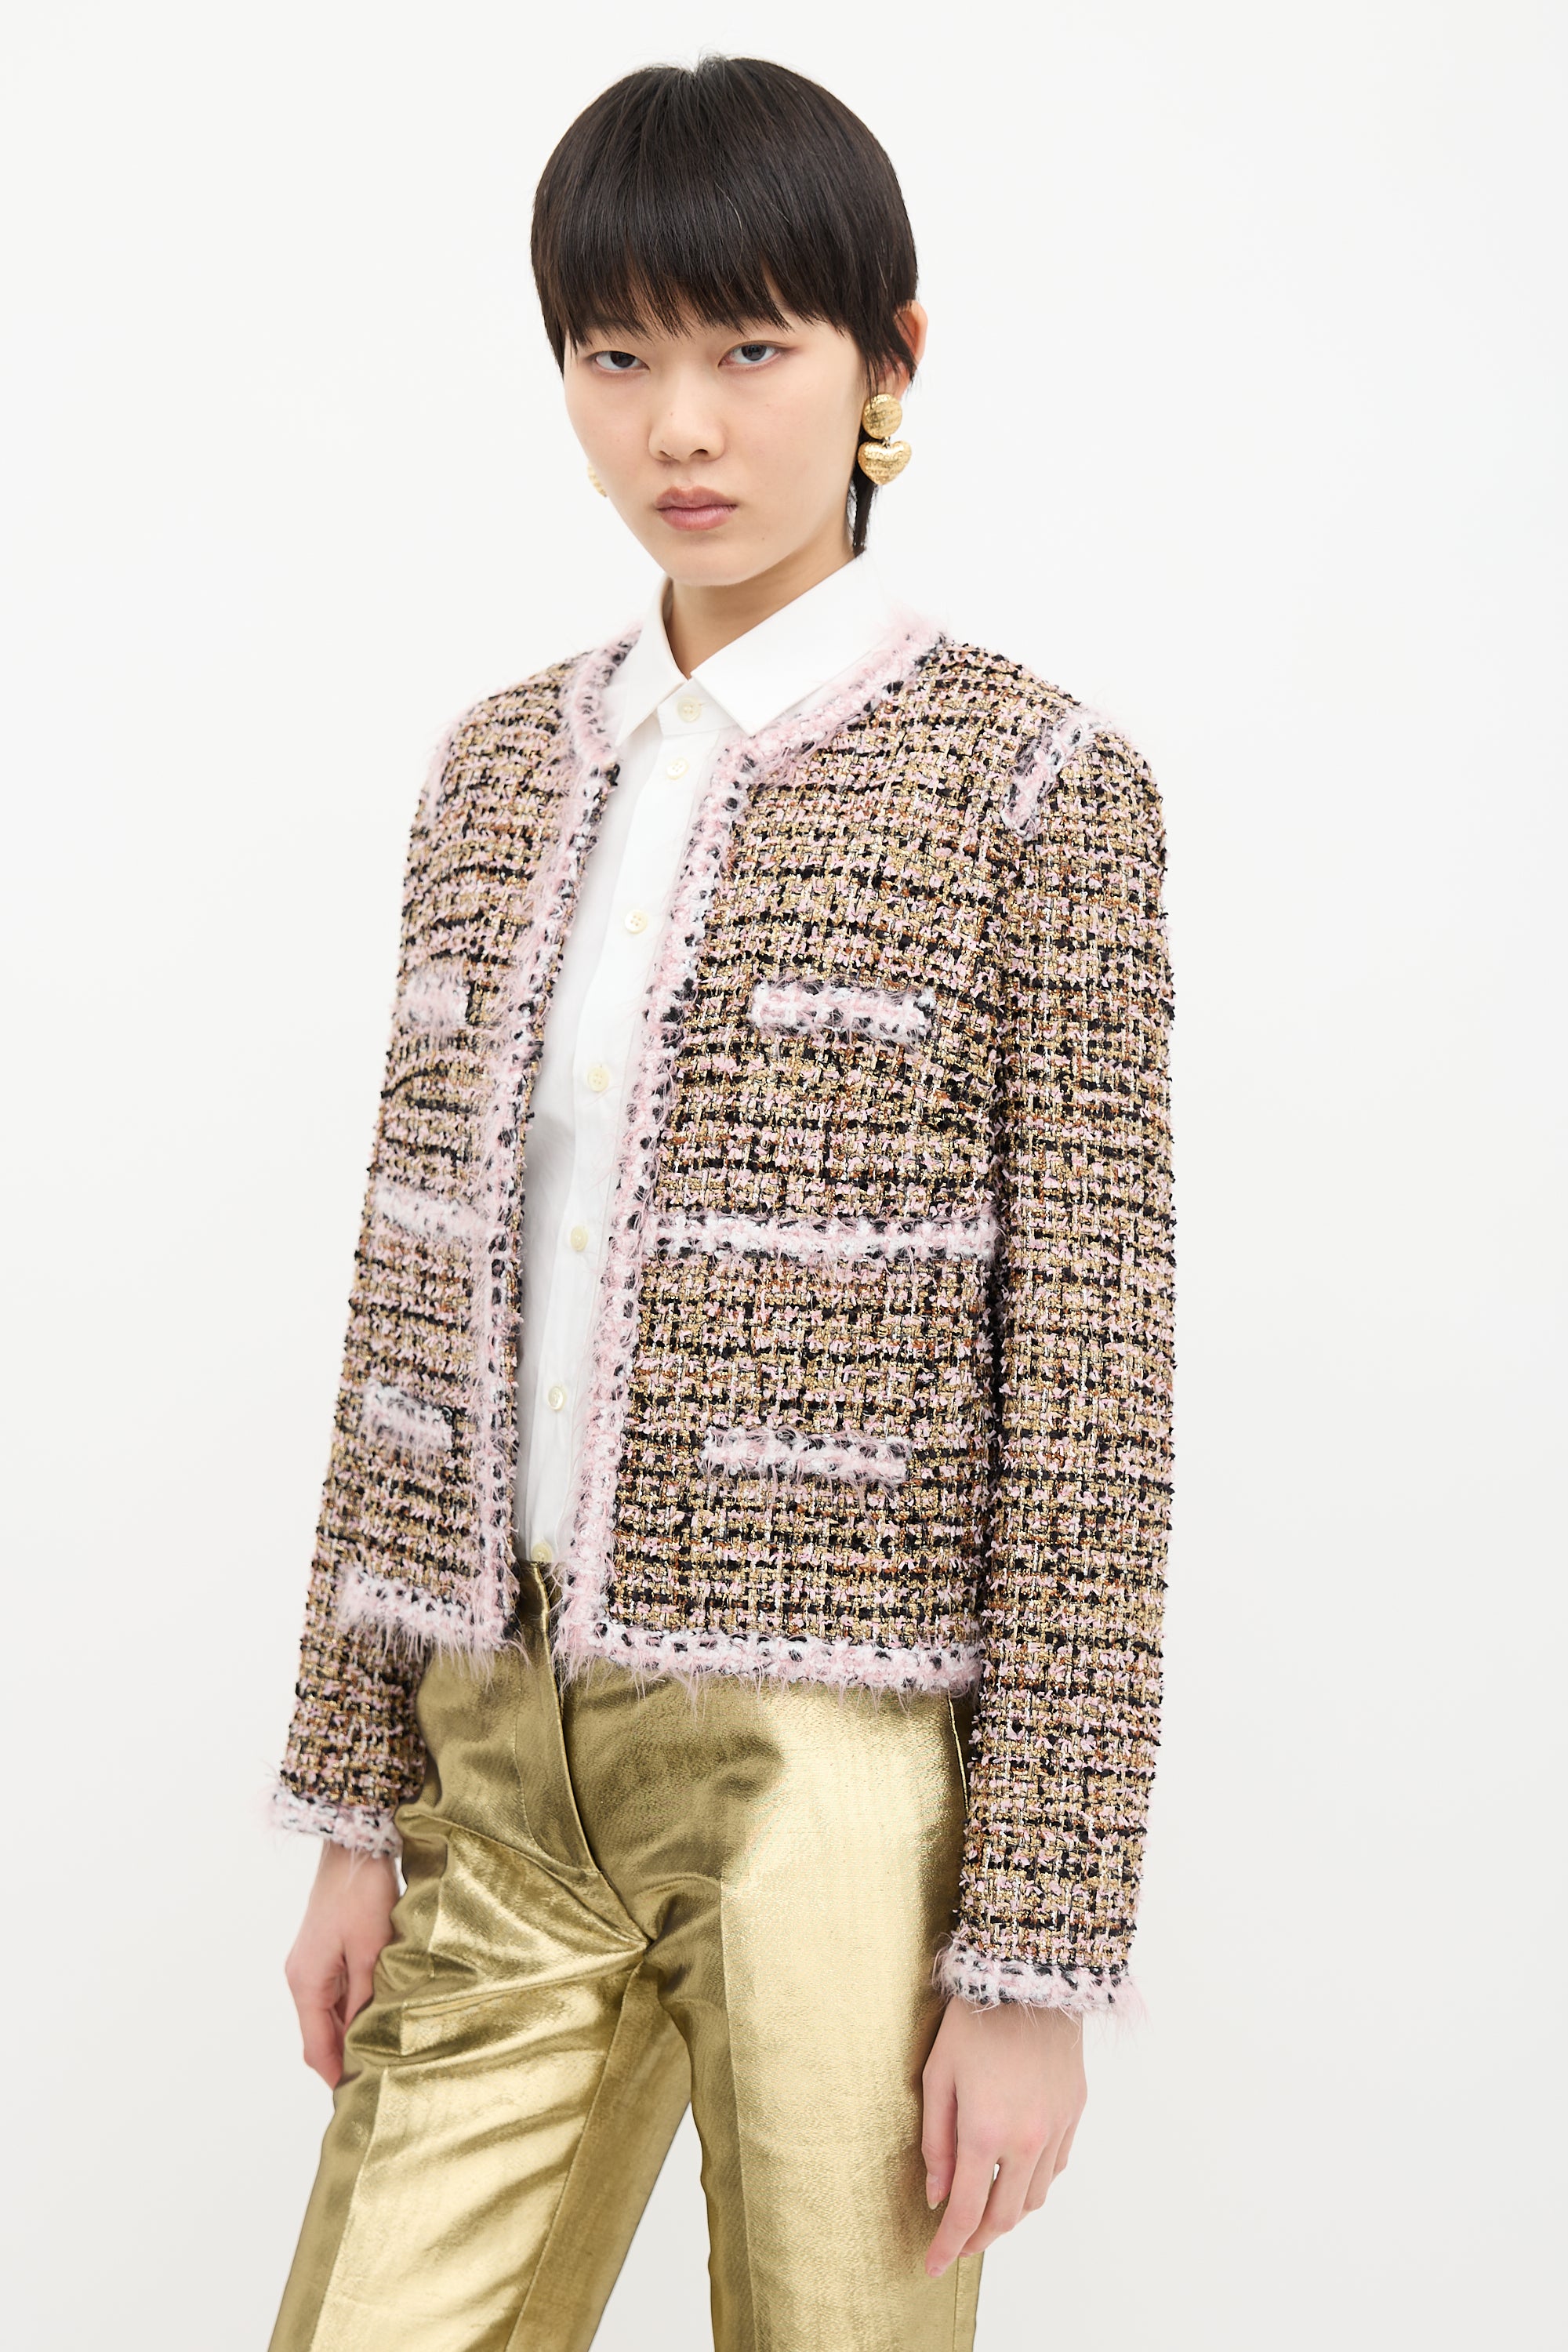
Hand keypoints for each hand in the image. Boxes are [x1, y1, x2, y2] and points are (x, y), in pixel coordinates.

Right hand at [283, 1841, 399, 2086]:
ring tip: (379, 2053)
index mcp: (306, 1983)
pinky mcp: (322, 1950)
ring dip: (347, 2033)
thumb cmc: (363, 1894)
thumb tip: (364, 2041)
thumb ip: (367, 1999)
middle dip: (342, 2059)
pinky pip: (333, 1993)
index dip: (335, 2076)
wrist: (353, 1844)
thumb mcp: (373, 1950)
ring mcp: (309, 1963)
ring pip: (327, 2014)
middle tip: (375, 2080)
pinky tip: (376, 2014)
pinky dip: (350, 2009)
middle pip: (318, 2034)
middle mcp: (300, 1977)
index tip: (357, 2099)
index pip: (316, 2048)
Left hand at [921, 1996, 1086, 2276]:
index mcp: (984, 2132)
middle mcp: (1025, 2139)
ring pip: (1035, 2197)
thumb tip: (936, 2195)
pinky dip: (1035, 2183)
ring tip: (985, 2213)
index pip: (965, 2211)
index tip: (933, 2266)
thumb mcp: (937, 2076)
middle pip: (1004, 2215)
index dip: (948, 2245)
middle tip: (957, 2245)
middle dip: (978, 2239)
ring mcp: (1056, 2127)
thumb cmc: (973, 2022)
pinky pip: (1056, 2167)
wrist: (1029, 1978)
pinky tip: (1018, 2176)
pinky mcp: (1074, 2111)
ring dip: (1009, 2215)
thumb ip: (934, 2141)